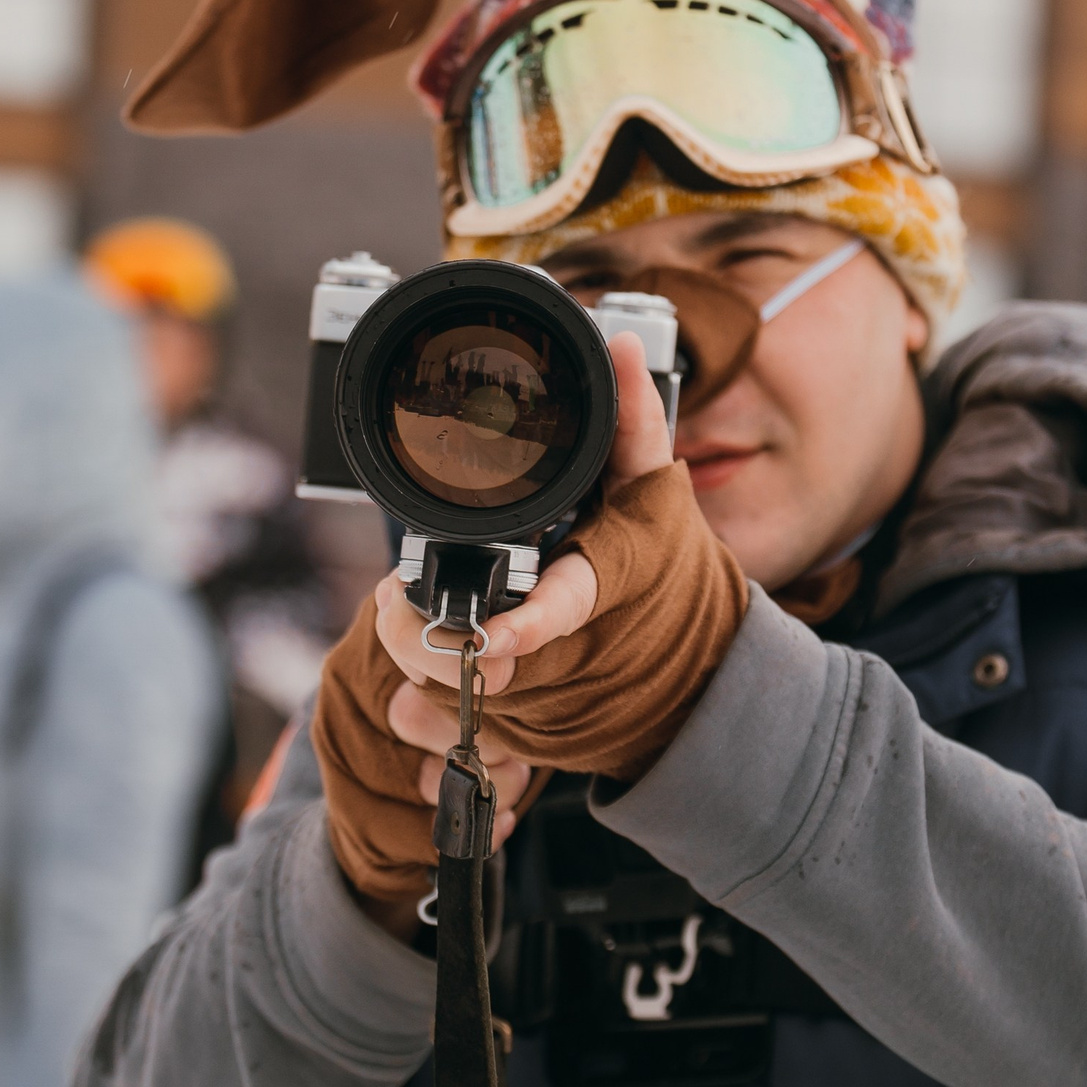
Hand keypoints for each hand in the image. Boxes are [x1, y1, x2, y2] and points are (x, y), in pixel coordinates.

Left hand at [309, 331, 746, 921]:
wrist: (694, 671)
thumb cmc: (668, 572)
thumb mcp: (656, 492)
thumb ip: (634, 420)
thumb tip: (621, 344)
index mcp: (601, 595)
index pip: (561, 613)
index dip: (519, 628)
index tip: (485, 634)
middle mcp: (570, 660)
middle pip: (481, 670)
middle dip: (426, 644)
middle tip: (392, 602)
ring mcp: (545, 706)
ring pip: (458, 712)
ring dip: (416, 679)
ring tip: (398, 625)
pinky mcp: (522, 738)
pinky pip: (457, 742)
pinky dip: (426, 718)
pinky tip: (414, 687)